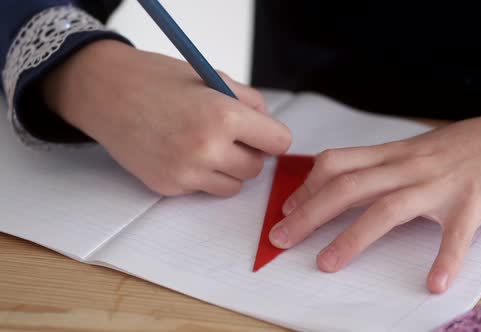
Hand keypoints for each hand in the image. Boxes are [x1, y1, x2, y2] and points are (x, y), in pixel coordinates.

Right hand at [43, 40, 290, 195]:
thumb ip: (249, 102)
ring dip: (229, 169)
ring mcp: (187, 173)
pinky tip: (182, 152)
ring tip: (208, 145)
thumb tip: (268, 125)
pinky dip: (202, 176)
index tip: (263, 132)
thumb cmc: (159, 80)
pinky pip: (204, 190)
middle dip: (250, 153)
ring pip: (234, 186)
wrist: (106, 93)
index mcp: (224, 116)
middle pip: (257, 168)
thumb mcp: (213, 78)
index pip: (279, 142)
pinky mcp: (169, 188)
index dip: (272, 135)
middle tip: (231, 136)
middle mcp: (208, 149)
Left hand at [269, 106, 480, 292]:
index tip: (286, 210)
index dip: (307, 187)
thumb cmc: (464, 147)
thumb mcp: (415, 150)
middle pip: (350, 186)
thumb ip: (381, 165)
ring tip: (327, 265)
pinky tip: (434, 283)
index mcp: (394, 153)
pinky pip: (456, 234)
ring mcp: (441, 184)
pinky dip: (445, 259)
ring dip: (353, 238)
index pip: (338, 163)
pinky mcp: (474, 202)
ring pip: (388, 208)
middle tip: (281, 240)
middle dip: (310, 213)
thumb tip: (344, 181)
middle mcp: (410, 166)